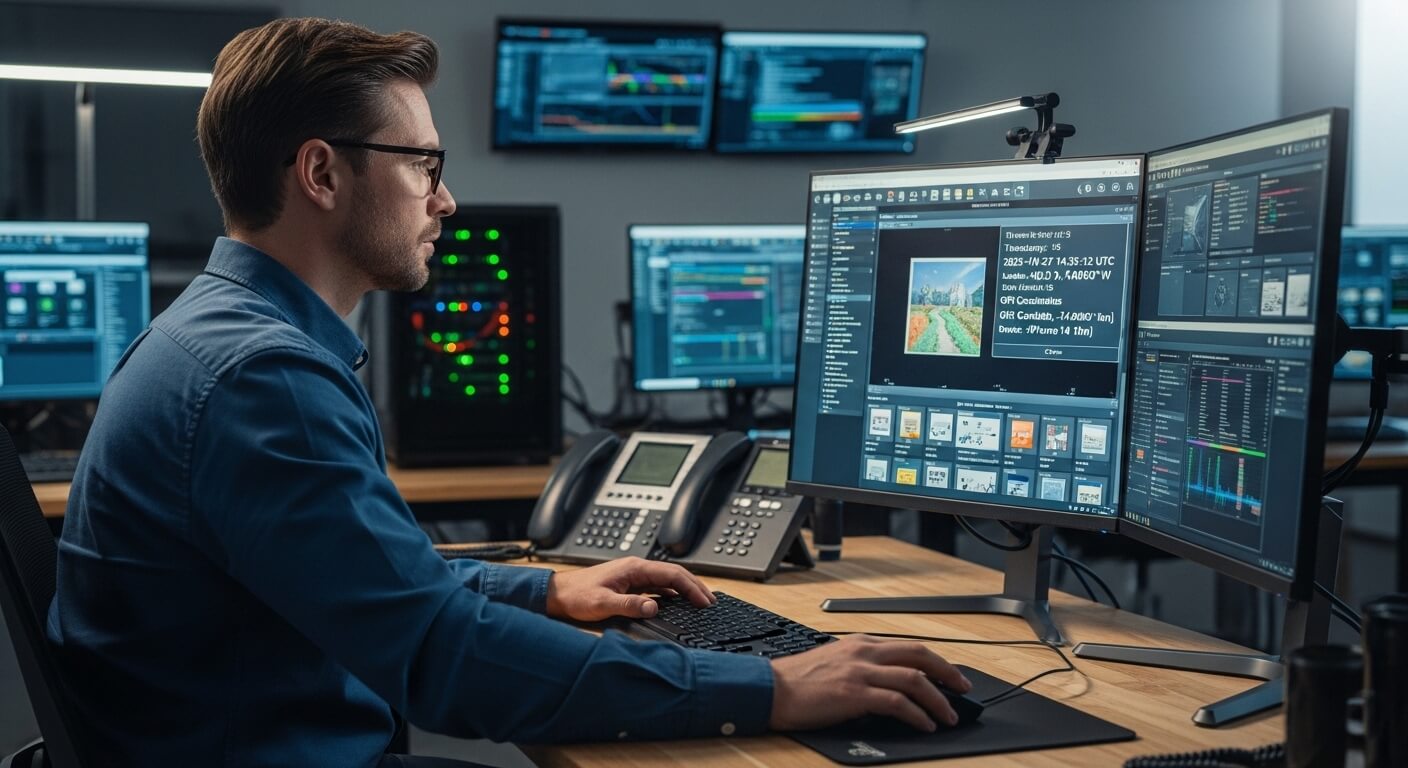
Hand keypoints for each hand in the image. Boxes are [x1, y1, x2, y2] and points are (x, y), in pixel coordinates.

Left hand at [545, 557, 715, 621]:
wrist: (559, 594)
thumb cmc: (577, 595)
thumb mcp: (603, 603)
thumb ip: (630, 605)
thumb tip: (654, 607)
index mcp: (634, 568)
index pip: (672, 574)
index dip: (691, 587)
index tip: (704, 601)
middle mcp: (637, 569)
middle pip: (674, 574)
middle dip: (695, 586)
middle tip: (711, 601)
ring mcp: (634, 576)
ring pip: (668, 579)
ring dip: (685, 589)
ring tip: (700, 602)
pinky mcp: (630, 584)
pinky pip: (658, 586)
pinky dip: (673, 594)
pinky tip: (678, 603)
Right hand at [769, 634, 971, 731]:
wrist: (771, 689)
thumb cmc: (797, 682)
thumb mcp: (834, 662)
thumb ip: (861, 666)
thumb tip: (889, 684)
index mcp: (859, 643)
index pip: (907, 646)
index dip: (935, 660)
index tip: (950, 674)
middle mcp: (863, 652)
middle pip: (919, 654)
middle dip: (948, 672)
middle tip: (963, 689)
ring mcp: (859, 671)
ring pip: (914, 678)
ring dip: (938, 699)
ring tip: (948, 716)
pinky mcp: (854, 693)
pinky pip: (897, 701)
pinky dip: (917, 714)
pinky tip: (924, 725)